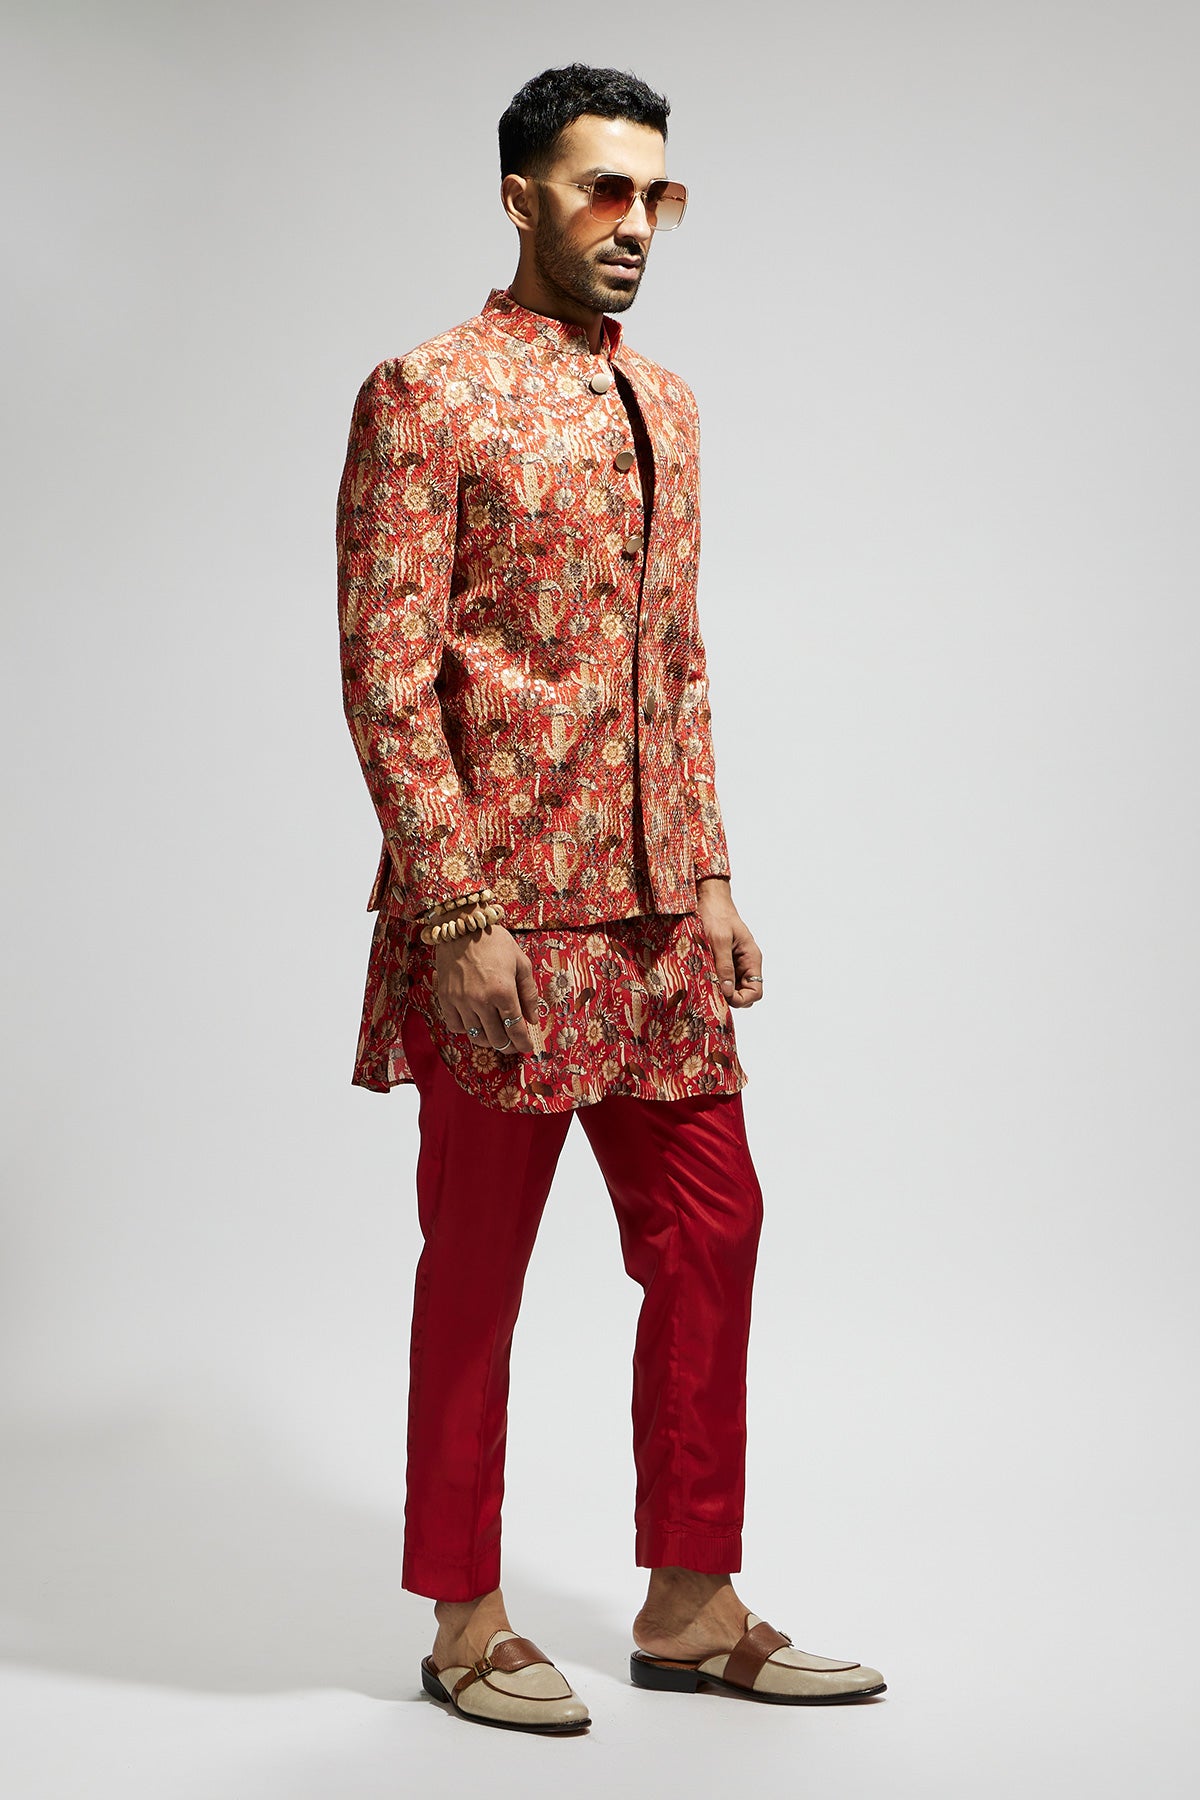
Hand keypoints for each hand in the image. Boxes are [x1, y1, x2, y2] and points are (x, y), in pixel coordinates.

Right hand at [433, 925, 543, 1053]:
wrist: (462, 925)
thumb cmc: (495, 942)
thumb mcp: (521, 963)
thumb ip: (529, 994)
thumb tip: (533, 1020)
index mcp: (504, 991)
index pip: (516, 1029)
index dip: (523, 1043)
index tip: (527, 1048)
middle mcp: (481, 1001)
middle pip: (496, 1039)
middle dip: (508, 1045)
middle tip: (513, 1043)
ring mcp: (461, 1001)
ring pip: (476, 1037)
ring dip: (488, 1040)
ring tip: (496, 1035)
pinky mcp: (445, 999)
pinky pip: (456, 1027)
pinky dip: (467, 1030)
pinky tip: (475, 1022)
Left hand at [695, 876, 762, 1007]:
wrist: (707, 898)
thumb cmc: (716, 915)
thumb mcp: (719, 940)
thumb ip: (724, 966)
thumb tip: (727, 991)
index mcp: (751, 958)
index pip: (756, 991)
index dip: (741, 999)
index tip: (723, 996)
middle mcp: (745, 963)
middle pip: (744, 993)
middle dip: (730, 998)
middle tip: (711, 993)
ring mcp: (734, 963)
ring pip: (732, 988)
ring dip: (720, 990)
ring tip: (705, 985)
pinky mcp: (722, 961)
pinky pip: (722, 978)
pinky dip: (714, 982)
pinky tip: (702, 978)